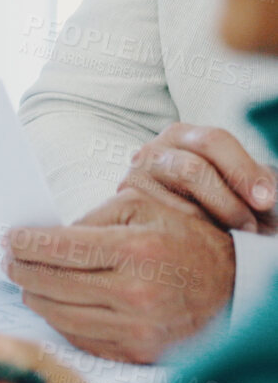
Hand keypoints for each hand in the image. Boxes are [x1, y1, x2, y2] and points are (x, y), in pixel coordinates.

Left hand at [4, 187, 232, 362]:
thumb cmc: (186, 241)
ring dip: (33, 295)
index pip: (57, 247)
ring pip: (57, 314)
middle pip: (49, 282)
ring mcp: (135, 328)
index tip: (9, 238)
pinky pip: (79, 337)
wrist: (236, 290)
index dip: (24, 243)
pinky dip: (58, 319)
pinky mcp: (136, 351)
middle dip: (20, 268)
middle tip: (9, 259)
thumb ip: (93, 217)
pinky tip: (52, 303)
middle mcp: (134, 292)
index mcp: (135, 250)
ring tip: (25, 280)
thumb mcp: (145, 208)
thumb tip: (44, 235)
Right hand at [119, 123, 277, 233]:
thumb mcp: (242, 186)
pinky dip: (180, 236)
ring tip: (225, 240)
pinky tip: (197, 246)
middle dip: (227, 202)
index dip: (243, 171)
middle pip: (191, 170)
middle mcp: (153, 152)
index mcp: (184, 137)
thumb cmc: (225, 205)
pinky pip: (151, 222)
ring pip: (170, 203)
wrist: (187, 230)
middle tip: (250, 228)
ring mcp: (132, 180)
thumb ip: (253, 180)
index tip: (266, 201)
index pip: (214, 141)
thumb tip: (265, 198)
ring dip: (206, 222)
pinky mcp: (120, 207)